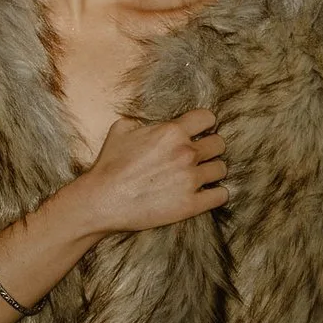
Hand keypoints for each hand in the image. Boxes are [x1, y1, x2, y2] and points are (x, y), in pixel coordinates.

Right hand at [69, 110, 227, 235]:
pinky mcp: (190, 204)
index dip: (205, 124)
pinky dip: (217, 193)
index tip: (200, 132)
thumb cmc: (108, 165)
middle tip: (200, 155)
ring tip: (202, 175)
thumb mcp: (121, 129)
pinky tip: (208, 193)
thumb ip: (144, 120)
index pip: (208, 118)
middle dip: (211, 147)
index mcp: (171, 132)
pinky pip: (221, 195)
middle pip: (219, 143)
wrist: (101, 200)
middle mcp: (185, 153)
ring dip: (213, 170)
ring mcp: (190, 180)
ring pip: (221, 169)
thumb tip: (154, 120)